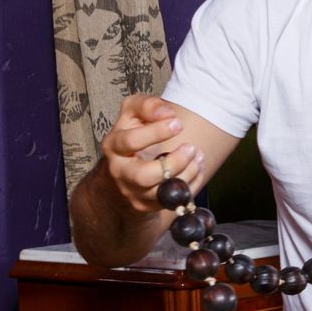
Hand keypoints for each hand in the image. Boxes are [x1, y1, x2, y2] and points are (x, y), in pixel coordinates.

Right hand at [96, 94, 202, 212]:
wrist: (126, 165)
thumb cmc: (133, 134)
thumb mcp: (133, 112)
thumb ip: (147, 105)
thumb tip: (166, 113)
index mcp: (114, 146)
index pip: (130, 141)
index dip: (156, 132)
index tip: (178, 123)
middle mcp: (120, 172)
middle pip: (144, 176)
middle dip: (173, 162)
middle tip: (190, 148)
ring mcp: (133, 191)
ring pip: (162, 191)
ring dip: (187, 173)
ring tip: (197, 156)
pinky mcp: (147, 204)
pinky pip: (174, 200)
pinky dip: (191, 185)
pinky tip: (197, 168)